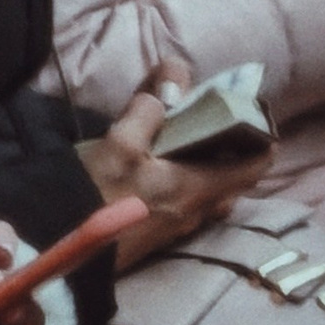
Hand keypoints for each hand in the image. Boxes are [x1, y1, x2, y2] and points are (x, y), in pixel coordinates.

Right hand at [77, 68, 256, 267]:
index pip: (255, 166)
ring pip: (209, 191)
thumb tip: (175, 74)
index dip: (262, 137)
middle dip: (228, 147)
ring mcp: (177, 226)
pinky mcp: (158, 234)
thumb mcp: (119, 143)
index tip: (250, 113)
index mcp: (197, 188)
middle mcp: (196, 212)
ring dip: (205, 164)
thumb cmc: (96, 195)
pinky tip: (160, 165)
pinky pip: (188, 201)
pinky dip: (186, 178)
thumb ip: (149, 109)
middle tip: (210, 118)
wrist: (63, 250)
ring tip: (183, 137)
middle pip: (232, 178)